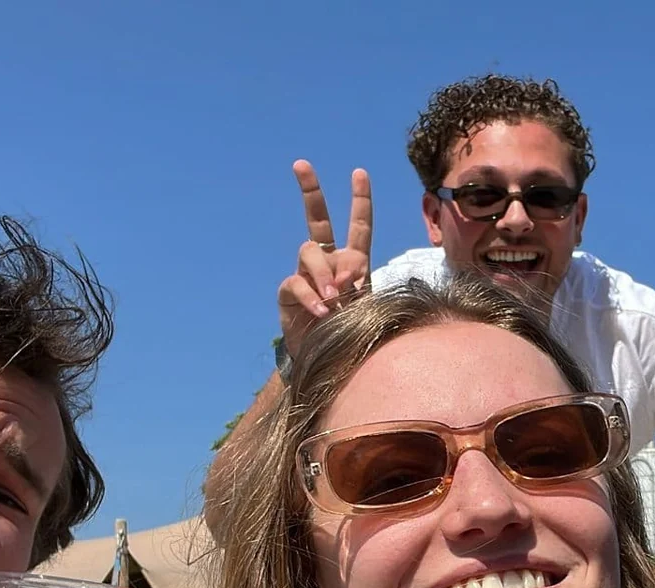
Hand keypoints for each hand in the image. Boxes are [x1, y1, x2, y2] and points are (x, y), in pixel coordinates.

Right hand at [278, 161, 372, 362]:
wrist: (329, 357)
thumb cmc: (353, 329)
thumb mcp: (364, 303)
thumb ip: (357, 281)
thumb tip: (345, 271)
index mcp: (353, 259)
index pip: (358, 225)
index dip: (359, 199)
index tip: (359, 172)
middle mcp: (328, 260)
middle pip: (318, 220)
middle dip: (310, 191)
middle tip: (300, 164)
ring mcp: (306, 273)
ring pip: (310, 252)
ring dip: (324, 271)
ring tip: (336, 297)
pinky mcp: (290, 291)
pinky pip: (297, 282)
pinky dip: (311, 295)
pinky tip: (322, 310)